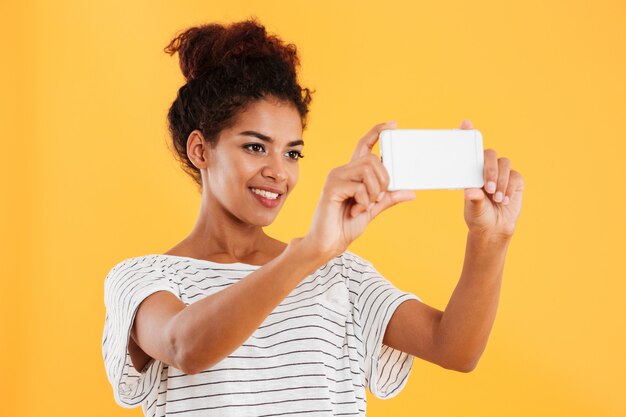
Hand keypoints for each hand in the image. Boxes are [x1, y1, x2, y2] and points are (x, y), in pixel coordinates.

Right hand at [303, 121, 415, 258]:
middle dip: (383, 180)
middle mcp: (342, 171)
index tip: (392, 124)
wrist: (328, 243)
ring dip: (374, 192)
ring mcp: (335, 178)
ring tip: (364, 206)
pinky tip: (355, 210)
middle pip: (372, 159)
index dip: (377, 132)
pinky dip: (363, 202)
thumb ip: (388, 198)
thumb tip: (410, 192)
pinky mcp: (332, 188)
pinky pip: (359, 187)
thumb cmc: (345, 226)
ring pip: (368, 171)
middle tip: (376, 199)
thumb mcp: (373, 210)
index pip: (364, 145)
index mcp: (352, 174)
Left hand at [461, 120, 524, 237]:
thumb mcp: (473, 209)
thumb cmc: (478, 216)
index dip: (468, 133)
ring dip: (501, 181)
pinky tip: (504, 200)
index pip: (470, 148)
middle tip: (488, 188)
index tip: (465, 123)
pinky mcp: (515, 179)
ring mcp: (501, 172)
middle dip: (490, 170)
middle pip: (490, 155)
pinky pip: (515, 176)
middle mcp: (486, 168)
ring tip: (496, 199)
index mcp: (471, 171)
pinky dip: (509, 188)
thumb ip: (473, 199)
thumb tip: (470, 191)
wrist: (494, 228)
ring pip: (504, 164)